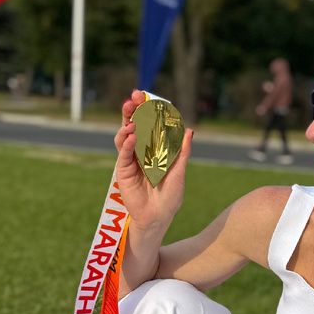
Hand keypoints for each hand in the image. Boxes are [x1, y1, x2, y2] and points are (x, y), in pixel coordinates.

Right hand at [114, 91, 192, 230]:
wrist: (158, 217)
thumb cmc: (170, 196)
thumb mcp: (179, 171)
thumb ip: (181, 152)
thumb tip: (189, 130)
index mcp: (155, 148)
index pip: (150, 124)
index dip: (148, 110)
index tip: (147, 95)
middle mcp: (141, 151)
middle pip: (135, 125)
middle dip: (133, 110)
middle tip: (133, 97)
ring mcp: (131, 159)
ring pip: (125, 136)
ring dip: (127, 125)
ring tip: (132, 121)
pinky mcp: (123, 170)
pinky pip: (124, 154)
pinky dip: (127, 144)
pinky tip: (132, 136)